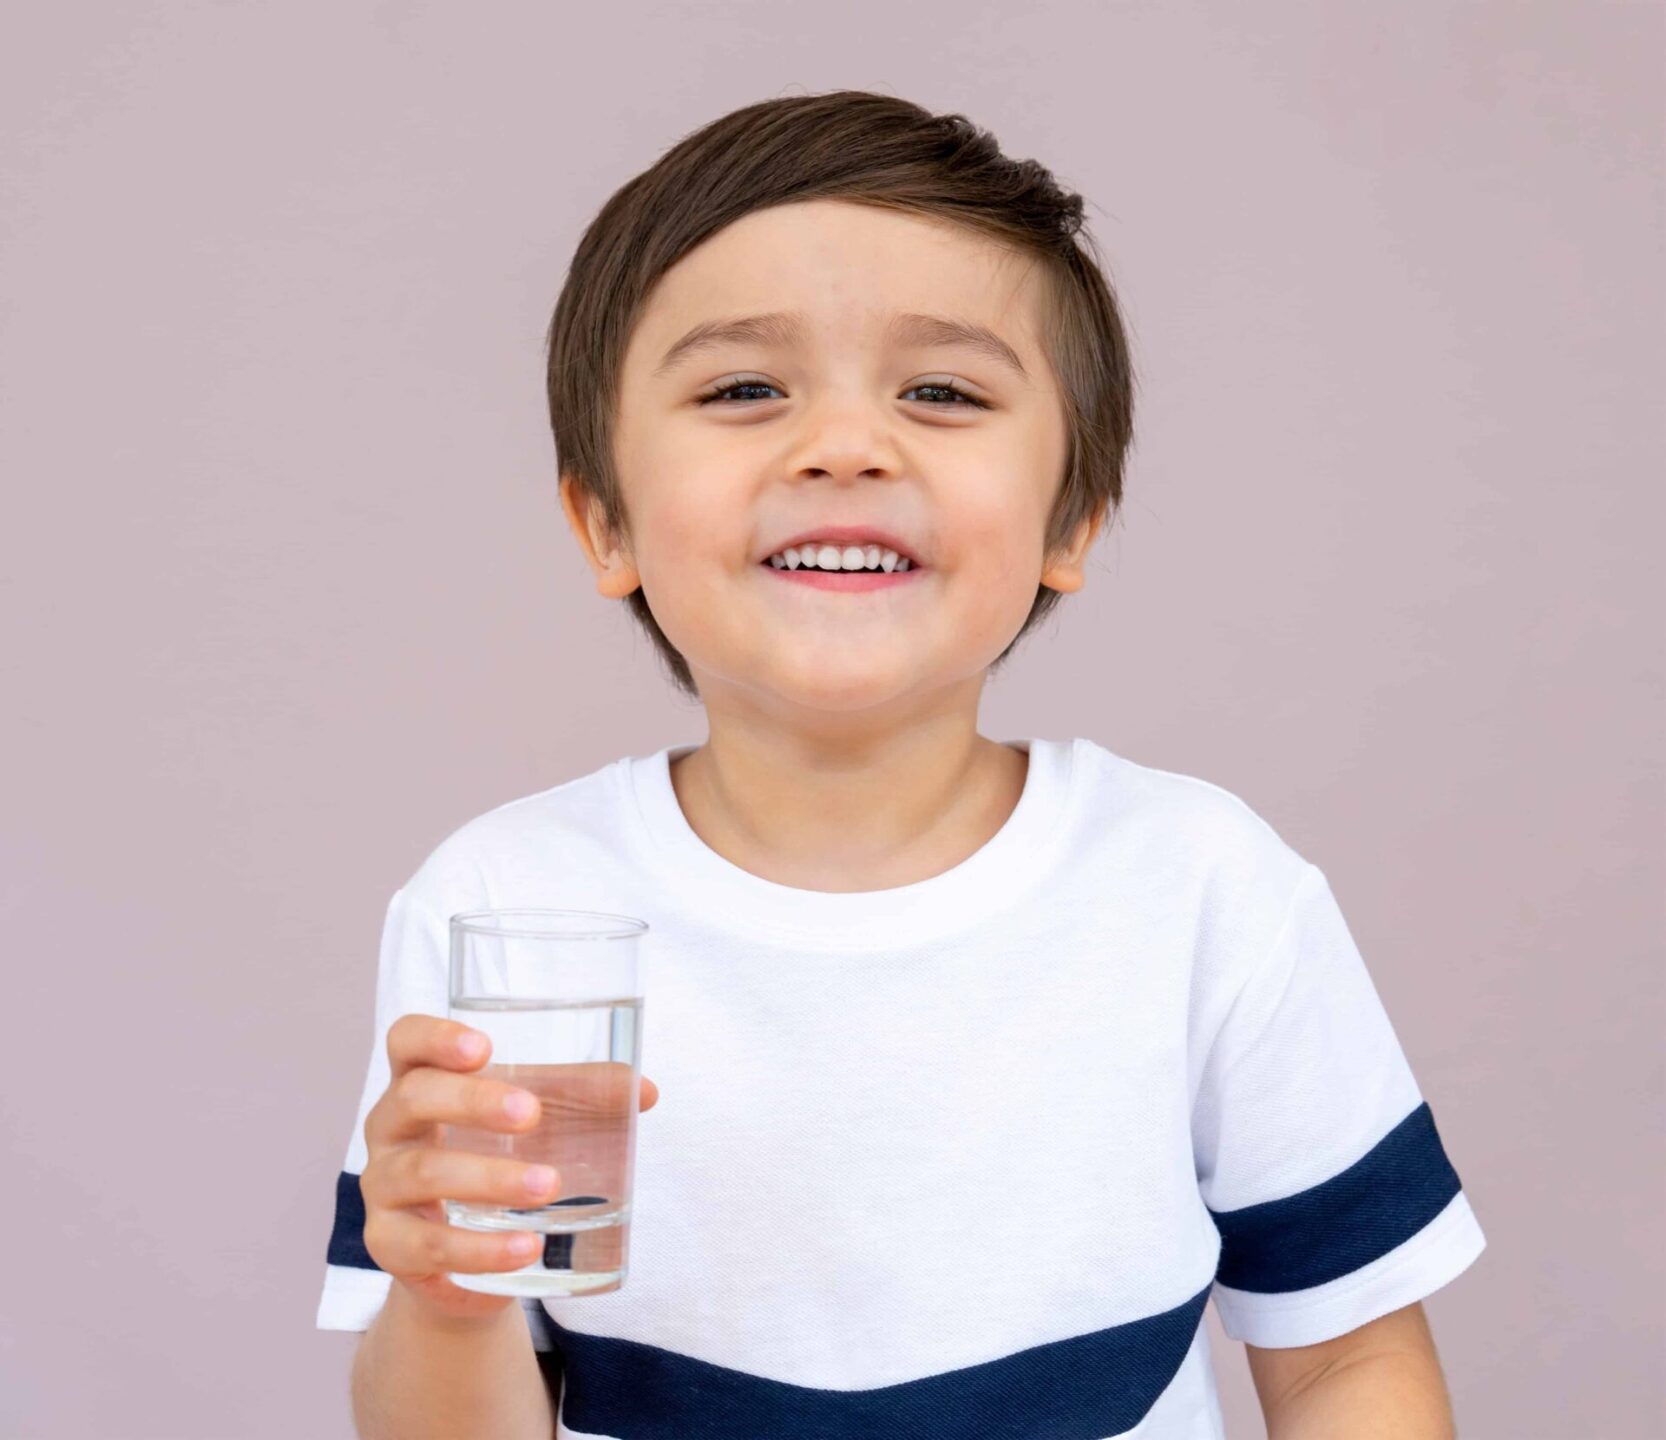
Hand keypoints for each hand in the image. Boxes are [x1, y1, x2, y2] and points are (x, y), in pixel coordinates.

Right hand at [359, 1013, 659, 1322]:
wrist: (468, 1255)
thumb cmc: (499, 1157)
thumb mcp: (536, 1119)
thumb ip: (581, 1096)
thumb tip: (645, 1091)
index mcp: (420, 1080)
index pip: (405, 1041)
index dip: (434, 1037)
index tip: (483, 1046)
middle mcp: (390, 1128)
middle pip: (412, 1098)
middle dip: (472, 1102)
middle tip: (531, 1114)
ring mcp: (383, 1187)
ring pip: (421, 1173)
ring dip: (488, 1178)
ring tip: (548, 1187)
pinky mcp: (391, 1246)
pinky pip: (427, 1245)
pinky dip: (480, 1248)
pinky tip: (526, 1246)